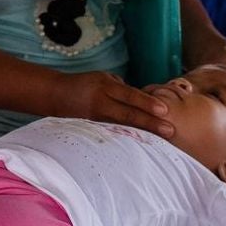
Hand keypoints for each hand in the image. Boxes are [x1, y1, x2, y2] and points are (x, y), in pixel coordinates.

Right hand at [55, 71, 172, 137]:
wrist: (55, 94)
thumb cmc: (84, 84)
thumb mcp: (103, 78)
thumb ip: (122, 89)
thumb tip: (143, 101)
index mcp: (105, 86)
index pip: (130, 95)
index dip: (147, 103)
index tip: (164, 111)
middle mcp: (101, 102)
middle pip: (129, 114)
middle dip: (150, 123)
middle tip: (170, 130)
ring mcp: (95, 118)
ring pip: (122, 127)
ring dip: (142, 134)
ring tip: (161, 142)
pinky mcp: (91, 129)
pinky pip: (113, 134)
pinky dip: (128, 139)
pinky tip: (140, 147)